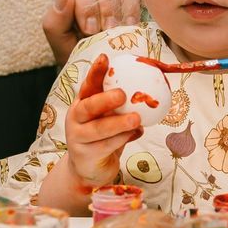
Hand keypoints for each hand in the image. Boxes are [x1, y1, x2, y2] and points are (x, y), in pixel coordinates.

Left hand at [43, 0, 141, 64]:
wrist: (101, 67)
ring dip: (123, 1)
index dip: (85, 4)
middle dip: (105, 1)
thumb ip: (55, 20)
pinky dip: (136, 3)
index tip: (90, 30)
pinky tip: (133, 23)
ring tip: (122, 27)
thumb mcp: (60, 41)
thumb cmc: (78, 52)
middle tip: (107, 29)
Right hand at [64, 54, 142, 186]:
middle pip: (88, 106)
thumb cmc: (102, 137)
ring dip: (118, 123)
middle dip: (105, 99)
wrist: (87, 170)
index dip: (95, 72)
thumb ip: (122, 106)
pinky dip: (122, 139)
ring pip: (98, 129)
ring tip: (136, 119)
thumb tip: (151, 88)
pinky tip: (136, 133)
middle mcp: (76, 118)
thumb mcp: (109, 117)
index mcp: (82, 103)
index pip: (88, 85)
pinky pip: (106, 146)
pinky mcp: (85, 156)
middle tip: (122, 94)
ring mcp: (78, 138)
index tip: (105, 58)